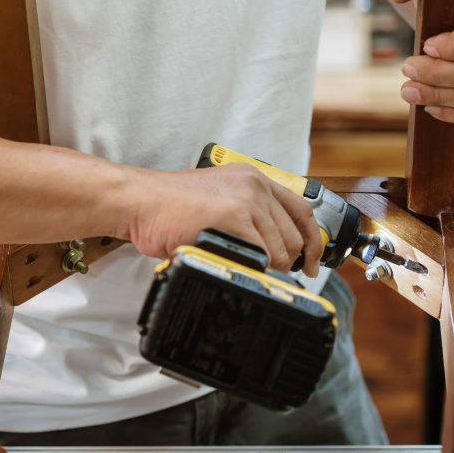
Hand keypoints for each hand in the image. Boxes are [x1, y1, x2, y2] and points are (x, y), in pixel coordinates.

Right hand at [120, 164, 322, 276]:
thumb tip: (270, 245)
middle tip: (274, 274)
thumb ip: (245, 213)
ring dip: (269, 268)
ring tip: (245, 268)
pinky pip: (261, 253)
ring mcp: (246, 199)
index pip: (302, 209)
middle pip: (294, 234)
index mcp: (253, 178)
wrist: (141, 201)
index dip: (311, 241)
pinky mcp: (234, 216)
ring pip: (280, 249)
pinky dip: (255, 267)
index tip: (312, 261)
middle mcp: (255, 185)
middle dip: (288, 261)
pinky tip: (238, 266)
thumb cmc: (169, 205)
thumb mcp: (217, 198)